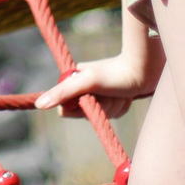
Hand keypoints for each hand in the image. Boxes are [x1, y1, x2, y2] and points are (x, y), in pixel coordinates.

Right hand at [32, 48, 160, 111]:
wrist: (144, 69)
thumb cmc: (115, 74)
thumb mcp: (87, 83)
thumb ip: (63, 92)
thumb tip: (39, 105)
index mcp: (72, 80)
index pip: (66, 110)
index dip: (81, 108)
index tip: (93, 97)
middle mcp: (82, 87)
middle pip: (84, 115)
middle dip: (100, 108)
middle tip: (110, 93)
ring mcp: (97, 94)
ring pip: (100, 116)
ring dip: (113, 108)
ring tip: (120, 92)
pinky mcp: (111, 98)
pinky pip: (113, 115)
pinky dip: (120, 108)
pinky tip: (125, 96)